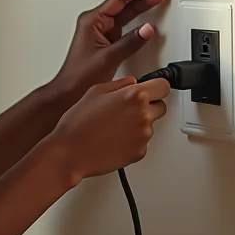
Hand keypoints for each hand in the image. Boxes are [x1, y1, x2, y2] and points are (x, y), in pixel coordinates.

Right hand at [48, 76, 169, 182]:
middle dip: (149, 105)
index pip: (163, 86)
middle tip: (128, 108)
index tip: (152, 89)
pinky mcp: (140, 152)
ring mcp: (144, 135)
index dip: (156, 86)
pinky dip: (132, 139)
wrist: (71, 152)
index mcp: (134, 96)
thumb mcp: (94, 92)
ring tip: (114, 125)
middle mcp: (143, 115)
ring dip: (138, 123)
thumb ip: (118, 84)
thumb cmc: (78, 122)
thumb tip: (131, 82)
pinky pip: (142, 141)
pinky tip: (114, 137)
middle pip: (161, 106)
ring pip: (150, 125)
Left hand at [52, 0, 167, 100]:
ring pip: (126, 14)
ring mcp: (101, 32)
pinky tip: (148, 18)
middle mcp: (96, 23)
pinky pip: (125, 26)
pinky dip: (138, 22)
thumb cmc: (79, 75)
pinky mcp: (106, 41)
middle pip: (124, 3)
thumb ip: (130, 42)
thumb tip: (148, 29)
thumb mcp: (108, 58)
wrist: (69, 91)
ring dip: (142, 5)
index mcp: (92, 20)